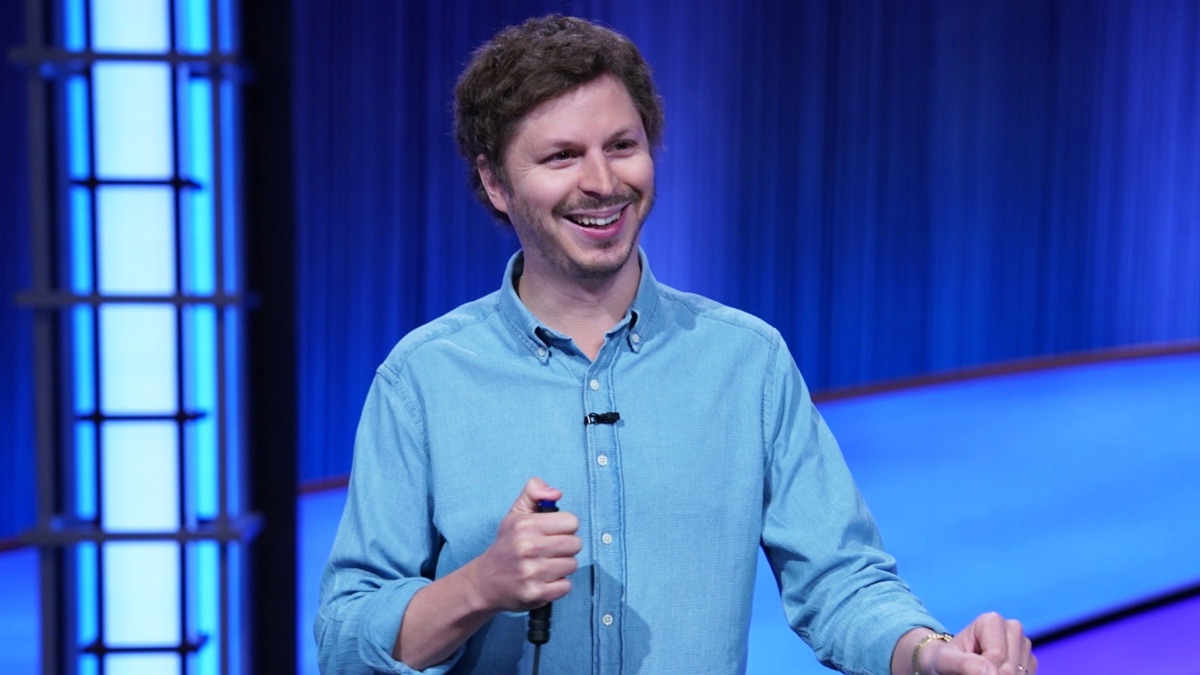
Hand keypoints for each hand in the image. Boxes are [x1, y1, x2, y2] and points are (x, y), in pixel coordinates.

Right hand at [468, 477, 580, 612]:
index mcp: (526, 526)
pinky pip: (566, 586)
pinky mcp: (536, 593)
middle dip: (566, 547)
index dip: (565, 527)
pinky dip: (558, 585)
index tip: (553, 533)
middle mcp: (528, 548)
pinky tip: (543, 580)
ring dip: (562, 566)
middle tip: (550, 550)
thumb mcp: (515, 514)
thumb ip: (534, 492)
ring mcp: (532, 572)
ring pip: (572, 565)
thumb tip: (556, 493)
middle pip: (575, 544)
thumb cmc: (506, 546)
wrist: (485, 582)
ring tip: (545, 565)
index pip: (571, 522)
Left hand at [921, 612, 1036, 674]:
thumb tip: (991, 672)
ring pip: (1022, 674)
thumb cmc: (945, 660)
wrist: (950, 665)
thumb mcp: (945, 661)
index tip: (966, 668)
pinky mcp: (1029, 661)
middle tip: (975, 671)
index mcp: (992, 621)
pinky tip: (994, 673)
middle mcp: (1012, 628)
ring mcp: (1023, 645)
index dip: (982, 670)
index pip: (996, 656)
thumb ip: (963, 664)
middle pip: (1011, 668)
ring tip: (983, 671)